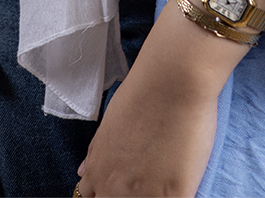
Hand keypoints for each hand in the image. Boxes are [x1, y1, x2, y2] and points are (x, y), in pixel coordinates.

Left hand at [75, 0, 221, 196]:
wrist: (173, 78)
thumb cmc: (142, 93)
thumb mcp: (109, 125)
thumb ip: (97, 155)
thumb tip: (84, 174)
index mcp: (98, 174)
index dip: (111, 194)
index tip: (127, 186)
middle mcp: (115, 191)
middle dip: (129, 197)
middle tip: (145, 184)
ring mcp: (145, 197)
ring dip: (150, 197)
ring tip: (161, 180)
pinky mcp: (175, 196)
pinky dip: (176, 197)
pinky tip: (181, 186)